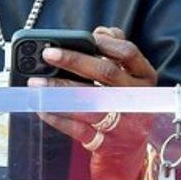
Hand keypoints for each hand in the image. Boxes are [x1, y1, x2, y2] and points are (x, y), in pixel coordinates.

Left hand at [28, 26, 156, 179]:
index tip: (85, 36)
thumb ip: (116, 51)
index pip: (128, 53)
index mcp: (144, 77)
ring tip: (36, 82)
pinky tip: (41, 106)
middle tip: (48, 54)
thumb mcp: (129, 76)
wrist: (131, 149)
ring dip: (59, 90)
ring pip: (90, 102)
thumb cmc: (125, 101)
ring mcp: (122, 122)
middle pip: (106, 74)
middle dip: (75, 61)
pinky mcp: (105, 142)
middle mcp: (136, 98)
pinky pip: (78, 129)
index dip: (106, 42)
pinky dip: (57, 117)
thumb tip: (101, 31)